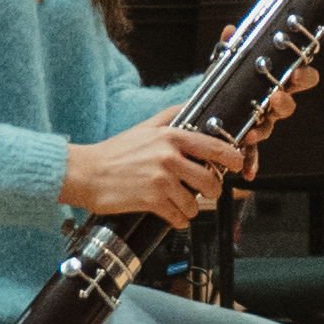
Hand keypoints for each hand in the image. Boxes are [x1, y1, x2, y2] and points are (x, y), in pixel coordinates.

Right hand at [63, 118, 240, 225]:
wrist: (85, 173)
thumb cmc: (114, 152)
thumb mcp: (144, 127)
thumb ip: (170, 115)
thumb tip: (189, 104)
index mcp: (171, 137)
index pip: (213, 147)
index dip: (232, 157)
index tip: (237, 163)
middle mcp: (169, 157)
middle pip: (211, 180)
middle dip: (212, 190)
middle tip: (206, 191)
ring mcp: (162, 180)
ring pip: (195, 202)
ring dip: (192, 208)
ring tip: (182, 204)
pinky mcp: (152, 200)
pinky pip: (179, 216)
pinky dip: (179, 220)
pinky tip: (173, 215)